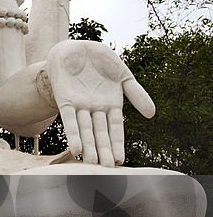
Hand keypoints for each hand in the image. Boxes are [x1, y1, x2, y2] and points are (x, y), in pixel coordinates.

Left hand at [46, 40, 154, 165]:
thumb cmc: (100, 61)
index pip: (115, 129)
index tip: (120, 160)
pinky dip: (73, 133)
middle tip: (106, 170)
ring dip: (88, 146)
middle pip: (100, 134)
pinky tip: (76, 147)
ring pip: (85, 130)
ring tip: (90, 163)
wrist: (76, 47)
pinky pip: (69, 119)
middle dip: (103, 151)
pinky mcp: (65, 99)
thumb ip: (135, 93)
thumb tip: (151, 114)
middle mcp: (95, 109)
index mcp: (111, 104)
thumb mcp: (122, 75)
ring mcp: (80, 105)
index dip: (117, 144)